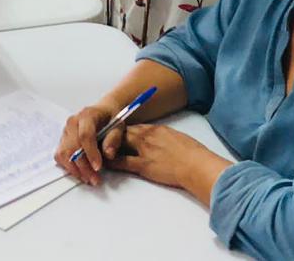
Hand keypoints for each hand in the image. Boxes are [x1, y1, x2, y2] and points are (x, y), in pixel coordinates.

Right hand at [54, 103, 125, 185]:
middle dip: (83, 167)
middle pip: (72, 147)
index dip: (91, 153)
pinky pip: (60, 156)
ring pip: (63, 153)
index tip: (98, 167)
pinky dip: (69, 167)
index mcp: (87, 115)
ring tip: (89, 179)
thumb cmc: (111, 119)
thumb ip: (114, 139)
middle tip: (95, 179)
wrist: (104, 113)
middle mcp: (72, 122)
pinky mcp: (62, 140)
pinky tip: (81, 173)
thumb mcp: (119, 126)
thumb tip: (108, 154)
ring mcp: (65, 131)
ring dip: (75, 169)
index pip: (85, 135)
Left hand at [108, 124, 227, 194]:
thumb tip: (159, 142)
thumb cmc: (193, 154)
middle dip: (109, 137)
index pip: (132, 127)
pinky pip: (122, 163)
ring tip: (96, 152)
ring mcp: (144, 150)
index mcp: (155, 130)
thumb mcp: (176, 139)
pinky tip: (104, 165)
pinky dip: (111, 163)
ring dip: (106, 148)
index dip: (120, 131)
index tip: (112, 134)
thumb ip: (164, 139)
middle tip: (97, 141)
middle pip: (121, 133)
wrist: (197, 164)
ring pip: (118, 145)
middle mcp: (147, 136)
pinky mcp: (144, 165)